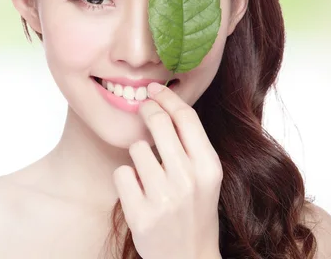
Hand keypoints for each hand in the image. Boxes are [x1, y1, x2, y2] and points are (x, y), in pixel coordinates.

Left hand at [113, 82, 222, 258]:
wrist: (189, 258)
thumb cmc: (195, 210)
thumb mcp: (205, 176)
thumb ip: (191, 144)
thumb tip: (164, 103)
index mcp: (209, 167)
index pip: (186, 117)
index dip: (167, 97)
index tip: (154, 89)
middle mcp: (188, 180)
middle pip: (158, 123)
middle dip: (146, 110)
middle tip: (142, 109)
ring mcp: (164, 199)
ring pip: (136, 148)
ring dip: (138, 157)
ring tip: (149, 176)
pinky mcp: (140, 215)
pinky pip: (122, 173)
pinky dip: (126, 179)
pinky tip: (138, 192)